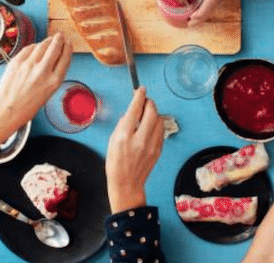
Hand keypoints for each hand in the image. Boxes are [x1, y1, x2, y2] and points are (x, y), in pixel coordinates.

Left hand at [0, 33, 71, 160]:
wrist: (7, 110)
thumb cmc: (27, 106)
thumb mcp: (48, 93)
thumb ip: (53, 75)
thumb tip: (56, 59)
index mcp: (54, 81)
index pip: (65, 58)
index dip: (68, 48)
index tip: (68, 43)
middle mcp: (43, 71)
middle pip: (55, 47)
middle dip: (59, 39)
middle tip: (60, 35)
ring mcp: (29, 65)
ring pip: (42, 45)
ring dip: (47, 41)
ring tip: (49, 40)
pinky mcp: (17, 62)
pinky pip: (29, 48)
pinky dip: (34, 46)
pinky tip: (36, 47)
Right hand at [106, 87, 163, 212]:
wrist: (126, 184)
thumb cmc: (115, 163)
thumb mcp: (112, 141)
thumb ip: (122, 124)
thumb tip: (132, 111)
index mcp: (124, 136)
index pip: (135, 109)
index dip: (139, 96)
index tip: (140, 89)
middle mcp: (139, 139)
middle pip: (151, 112)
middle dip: (149, 103)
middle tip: (145, 101)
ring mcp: (151, 145)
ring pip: (159, 120)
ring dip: (154, 113)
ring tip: (147, 115)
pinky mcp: (158, 150)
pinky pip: (161, 130)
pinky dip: (157, 124)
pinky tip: (150, 127)